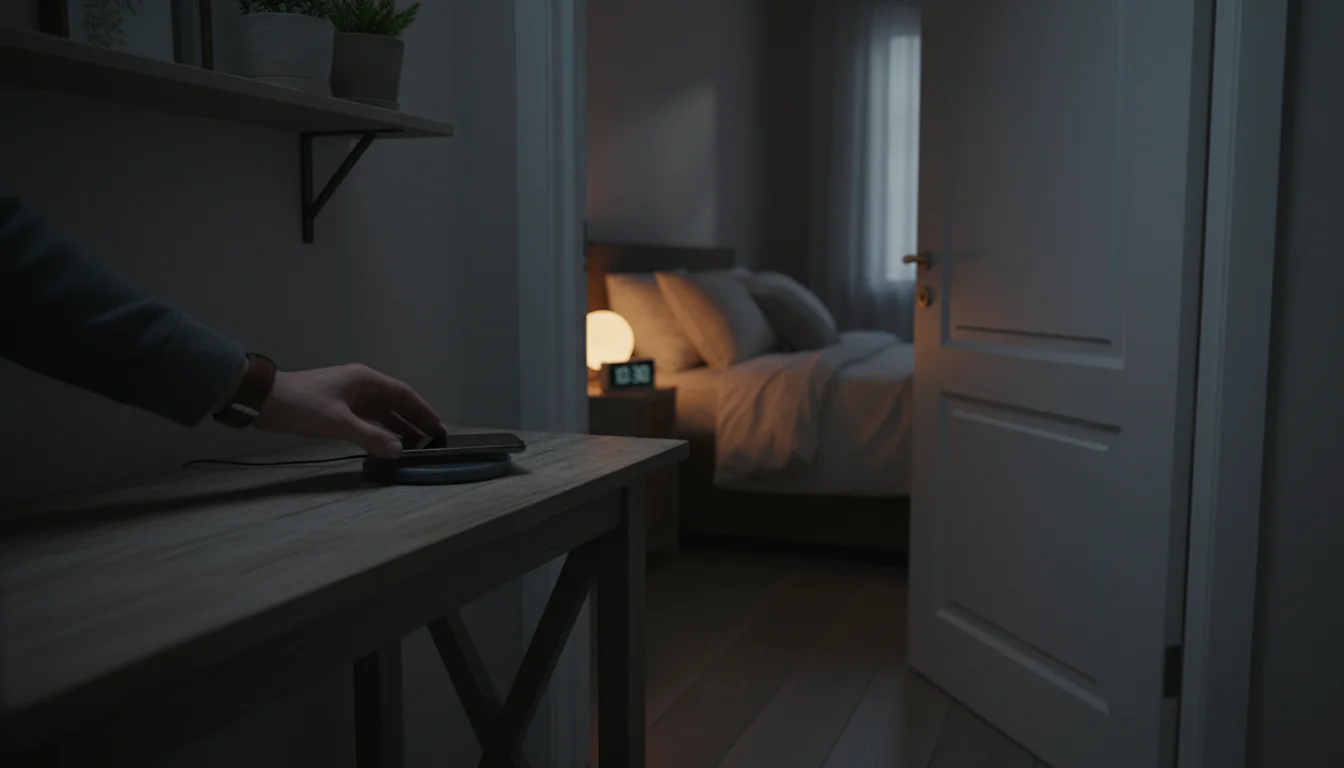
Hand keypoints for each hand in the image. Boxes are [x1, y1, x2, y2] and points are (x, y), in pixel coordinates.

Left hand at [253, 364, 446, 458]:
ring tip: (416, 445)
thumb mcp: (338, 422)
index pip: (403, 394)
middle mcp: (361, 386)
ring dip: (397, 428)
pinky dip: (379, 432)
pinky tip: (387, 445)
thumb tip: (399, 451)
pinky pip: (367, 421)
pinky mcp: (338, 410)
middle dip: (414, 421)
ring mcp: (349, 398)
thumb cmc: (302, 405)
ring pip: (381, 414)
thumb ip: (370, 437)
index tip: (439, 427)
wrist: (263, 402)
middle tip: (434, 439)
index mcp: (365, 380)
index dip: (423, 411)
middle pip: (395, 403)